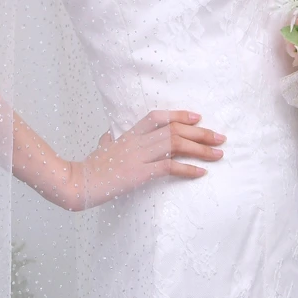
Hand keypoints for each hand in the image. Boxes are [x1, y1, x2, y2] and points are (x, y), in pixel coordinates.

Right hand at [63, 109, 225, 209]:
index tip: (198, 117)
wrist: (77, 182)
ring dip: (200, 149)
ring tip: (218, 154)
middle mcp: (136, 141)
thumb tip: (108, 137)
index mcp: (129, 134)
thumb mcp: (100, 149)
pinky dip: (187, 169)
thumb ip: (108, 141)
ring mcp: (138, 156)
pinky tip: (201, 172)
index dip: (180, 115)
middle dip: (201, 133)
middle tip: (220, 137)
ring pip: (175, 145)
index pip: (158, 117)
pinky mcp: (139, 173)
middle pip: (174, 130)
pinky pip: (169, 168)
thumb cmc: (89, 168)